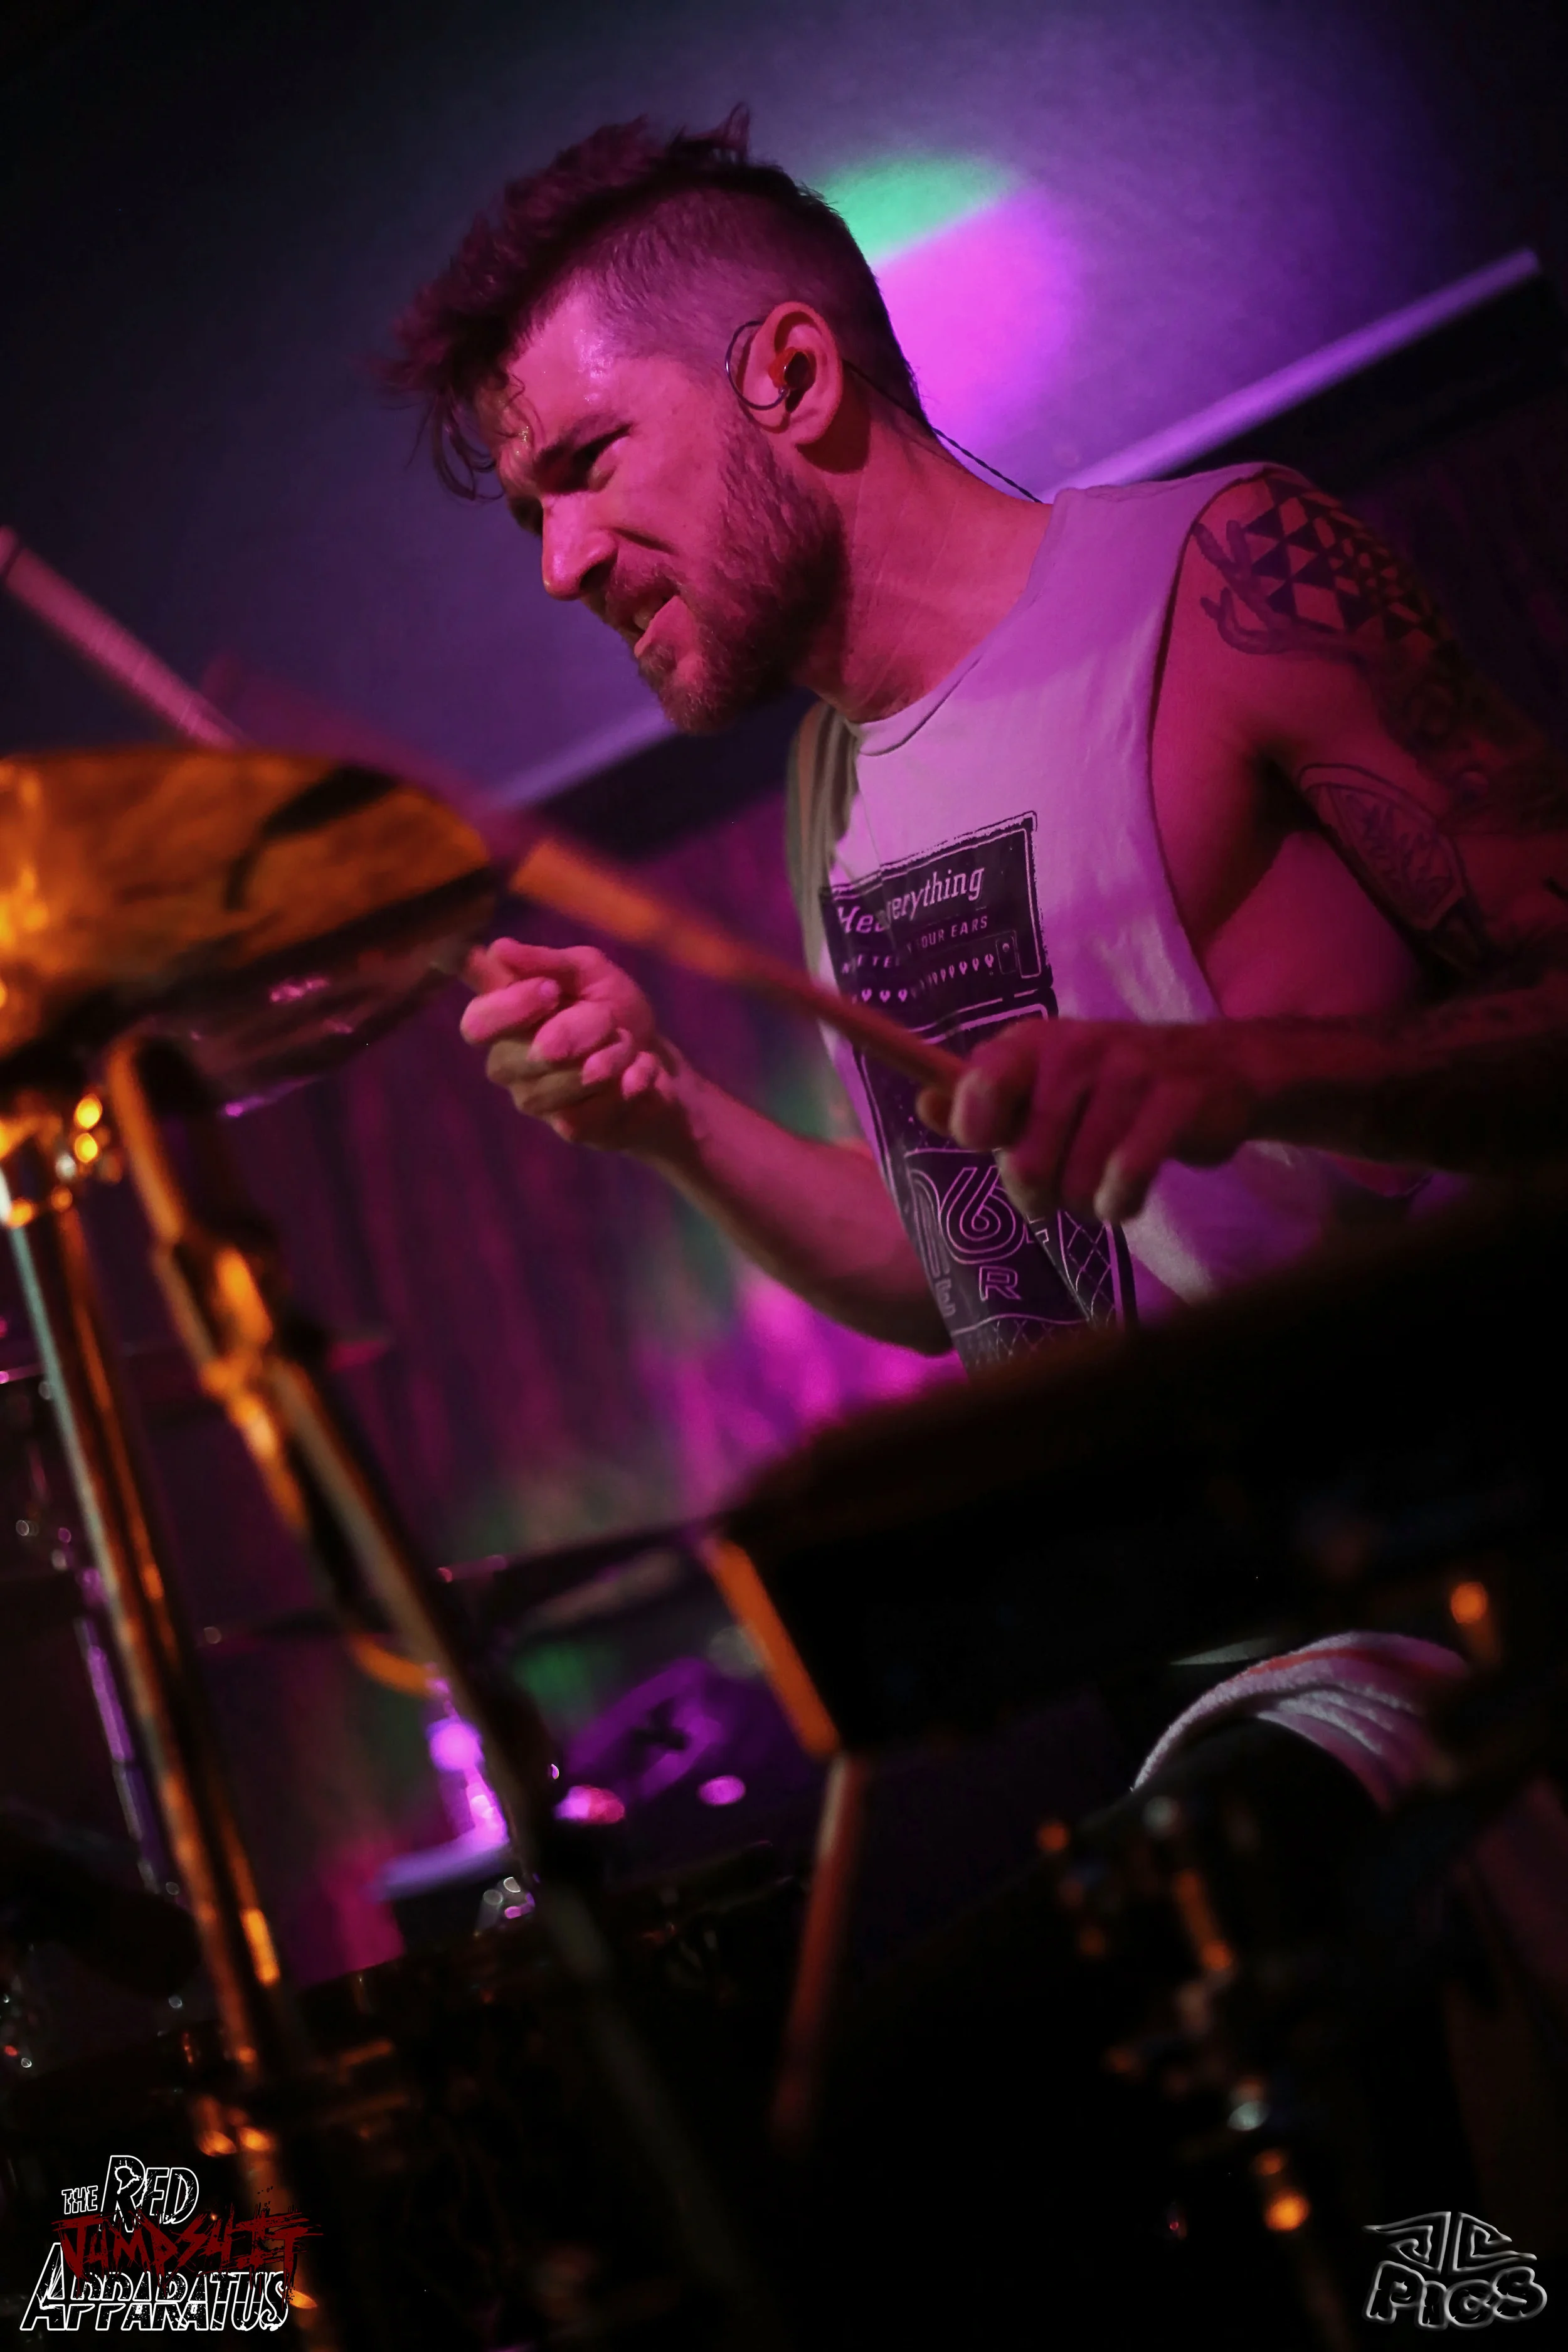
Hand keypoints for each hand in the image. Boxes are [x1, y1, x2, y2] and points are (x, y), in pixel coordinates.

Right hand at [459, 938, 675, 1147]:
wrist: (658, 1060)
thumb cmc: (613, 1010)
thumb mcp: (590, 971)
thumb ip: (548, 961)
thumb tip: (499, 949)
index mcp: (504, 1019)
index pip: (476, 1024)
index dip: (509, 1008)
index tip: (551, 991)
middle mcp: (508, 1062)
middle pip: (515, 1058)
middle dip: (576, 1031)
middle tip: (609, 1021)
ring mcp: (534, 1100)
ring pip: (558, 1084)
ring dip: (611, 1057)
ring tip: (628, 1045)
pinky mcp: (570, 1127)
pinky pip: (591, 1109)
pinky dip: (629, 1082)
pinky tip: (638, 1073)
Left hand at [917, 1017, 1266, 1223]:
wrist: (1217, 1069)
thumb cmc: (1106, 1090)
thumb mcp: (1039, 1088)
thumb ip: (979, 1101)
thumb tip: (926, 1104)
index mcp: (1031, 1043)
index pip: (981, 1084)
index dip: (978, 1130)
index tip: (995, 1142)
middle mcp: (1076, 1049)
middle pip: (1025, 1159)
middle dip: (1036, 1194)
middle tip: (1055, 1188)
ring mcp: (1130, 1073)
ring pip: (1077, 1178)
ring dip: (1082, 1203)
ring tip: (1096, 1189)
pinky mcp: (1177, 1102)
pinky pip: (1128, 1177)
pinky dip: (1120, 1204)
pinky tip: (1124, 1198)